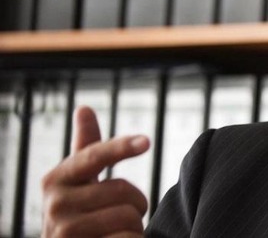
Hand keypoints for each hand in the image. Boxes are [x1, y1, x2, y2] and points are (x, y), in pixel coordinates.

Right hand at [42, 106, 149, 237]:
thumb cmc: (80, 213)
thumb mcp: (78, 180)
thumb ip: (86, 148)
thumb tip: (84, 107)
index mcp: (55, 179)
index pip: (95, 156)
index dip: (121, 147)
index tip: (146, 140)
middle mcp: (55, 205)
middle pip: (123, 190)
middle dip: (135, 203)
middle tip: (120, 215)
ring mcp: (65, 232)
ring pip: (128, 216)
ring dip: (134, 226)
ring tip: (114, 232)